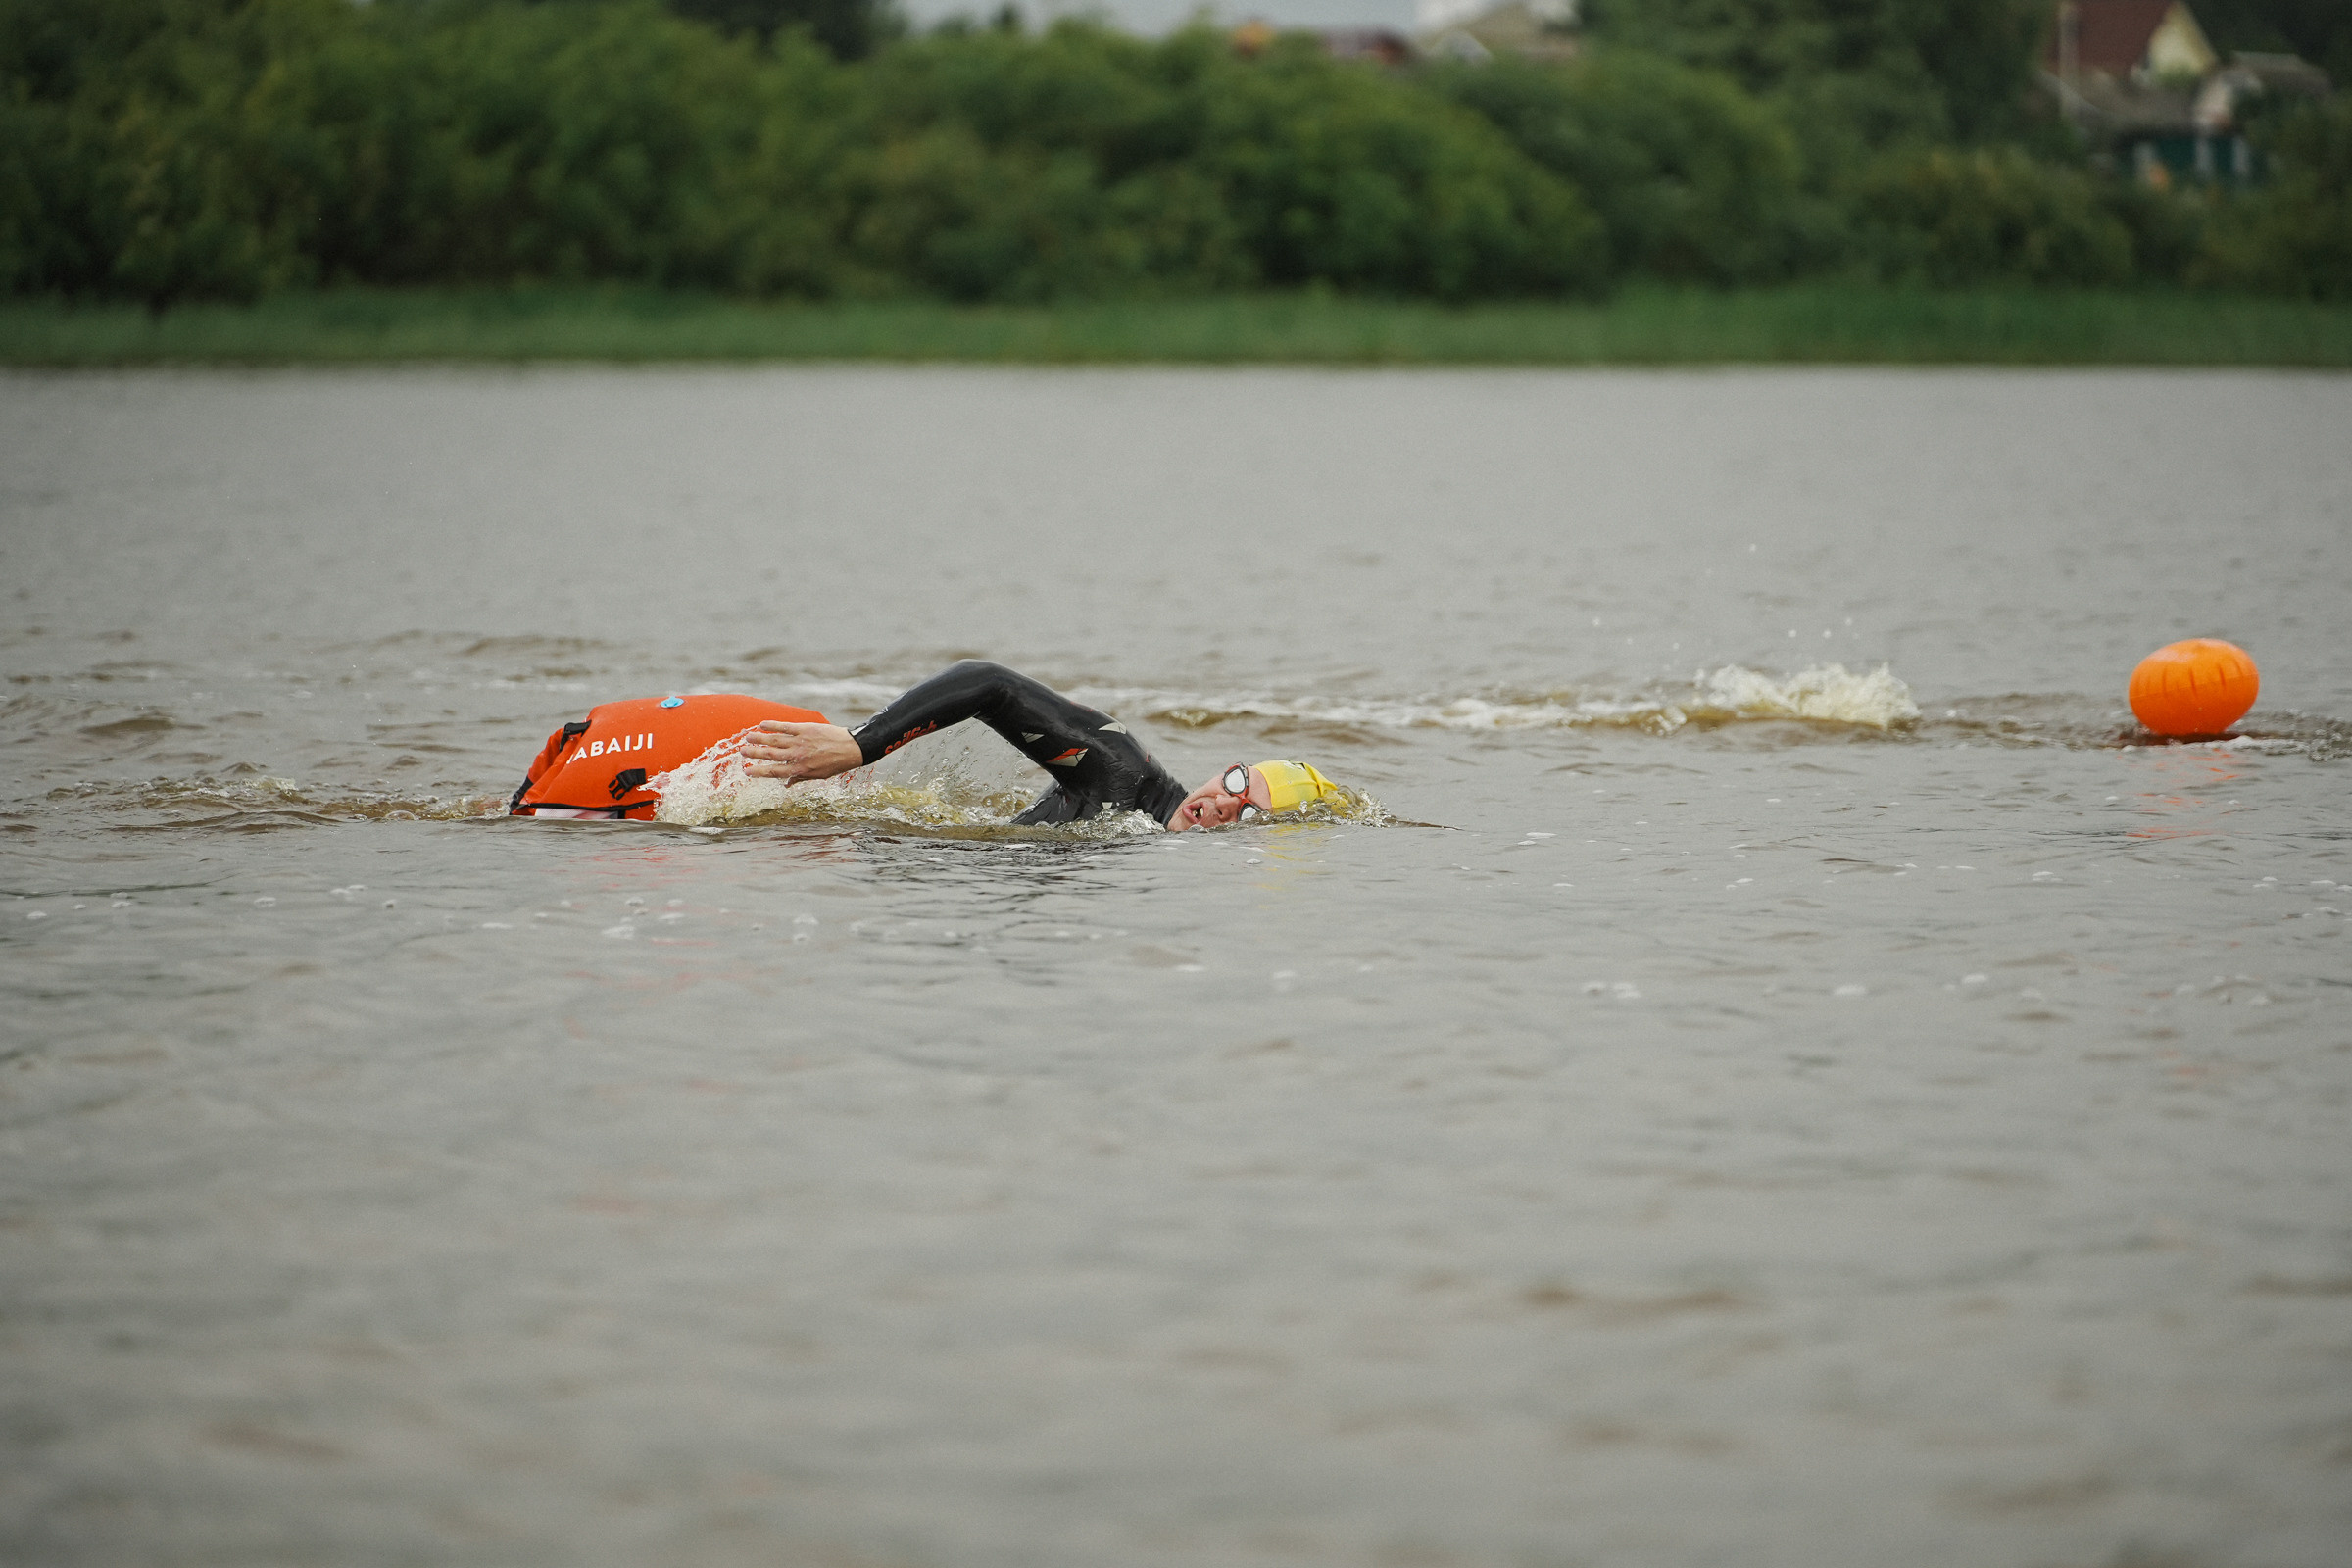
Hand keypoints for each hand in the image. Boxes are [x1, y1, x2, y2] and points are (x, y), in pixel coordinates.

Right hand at [739, 721, 863, 783]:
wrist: (851, 748)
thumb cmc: (835, 764)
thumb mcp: (818, 776)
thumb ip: (800, 778)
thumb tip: (786, 785)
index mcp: (800, 770)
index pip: (774, 772)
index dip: (758, 772)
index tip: (746, 771)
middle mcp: (797, 756)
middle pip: (770, 755)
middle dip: (754, 753)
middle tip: (741, 751)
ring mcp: (800, 742)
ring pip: (775, 739)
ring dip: (759, 738)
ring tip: (747, 737)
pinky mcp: (805, 729)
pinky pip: (785, 727)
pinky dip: (773, 725)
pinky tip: (762, 724)